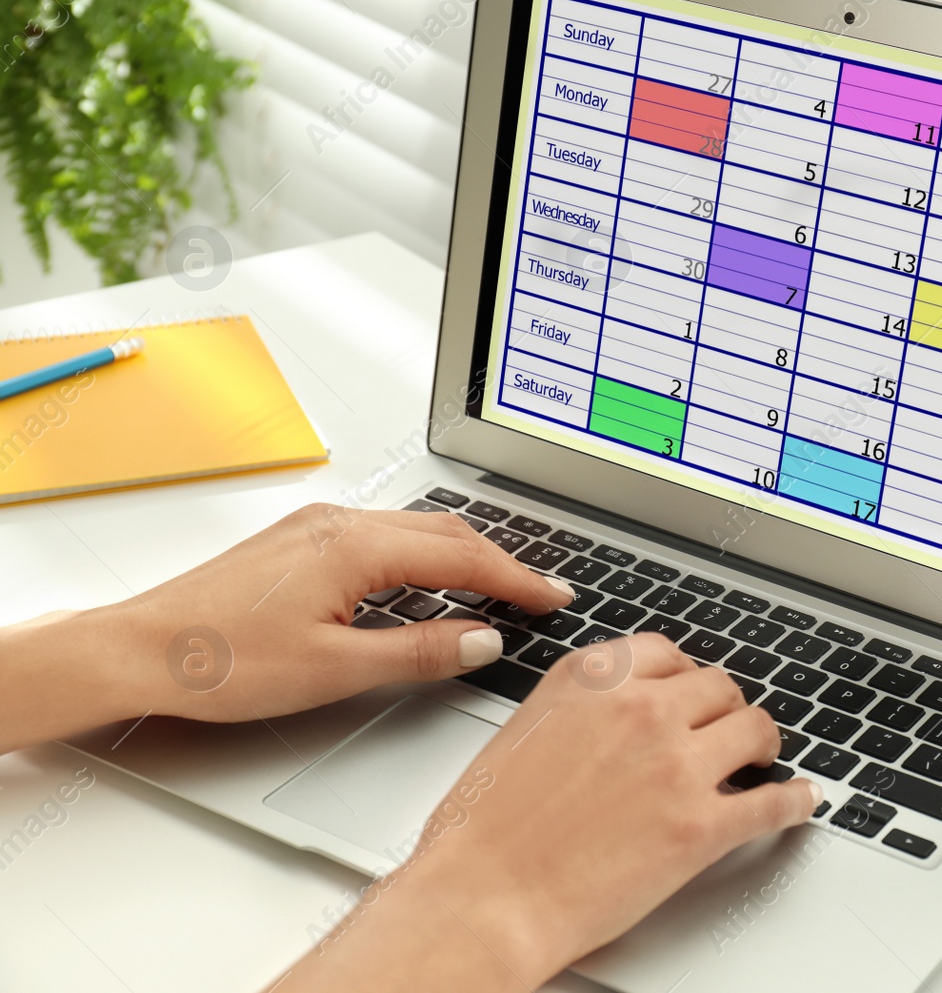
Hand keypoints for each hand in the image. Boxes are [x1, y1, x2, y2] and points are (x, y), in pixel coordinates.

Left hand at [106, 504, 573, 722]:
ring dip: (462, 556)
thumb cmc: (218, 660)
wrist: (138, 649)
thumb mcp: (334, 669)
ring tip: (498, 585)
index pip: (462, 559)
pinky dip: (423, 557)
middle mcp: (338, 523)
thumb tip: (480, 639)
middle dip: (500, 561)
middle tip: (540, 591)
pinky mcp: (298, 541)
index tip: (552, 598)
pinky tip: (426, 583)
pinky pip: (382, 536)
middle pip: (445, 533)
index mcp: (355, 546)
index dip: (516, 580)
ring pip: (414, 531)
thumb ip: (418, 652)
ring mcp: (315, 526)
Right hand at [281, 633, 821, 989]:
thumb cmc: (481, 832)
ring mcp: (677, 764)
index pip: (667, 654)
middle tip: (728, 729)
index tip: (693, 691)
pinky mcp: (702, 825)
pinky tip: (803, 800)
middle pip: (717, 687)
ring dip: (763, 744)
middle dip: (726, 709)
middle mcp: (641, 708)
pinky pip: (772, 801)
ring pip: (754, 729)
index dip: (687, 677)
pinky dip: (796, 800)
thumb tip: (610, 720)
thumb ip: (579, 711)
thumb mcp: (523, 731)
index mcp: (591, 678)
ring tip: (763, 759)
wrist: (481, 899)